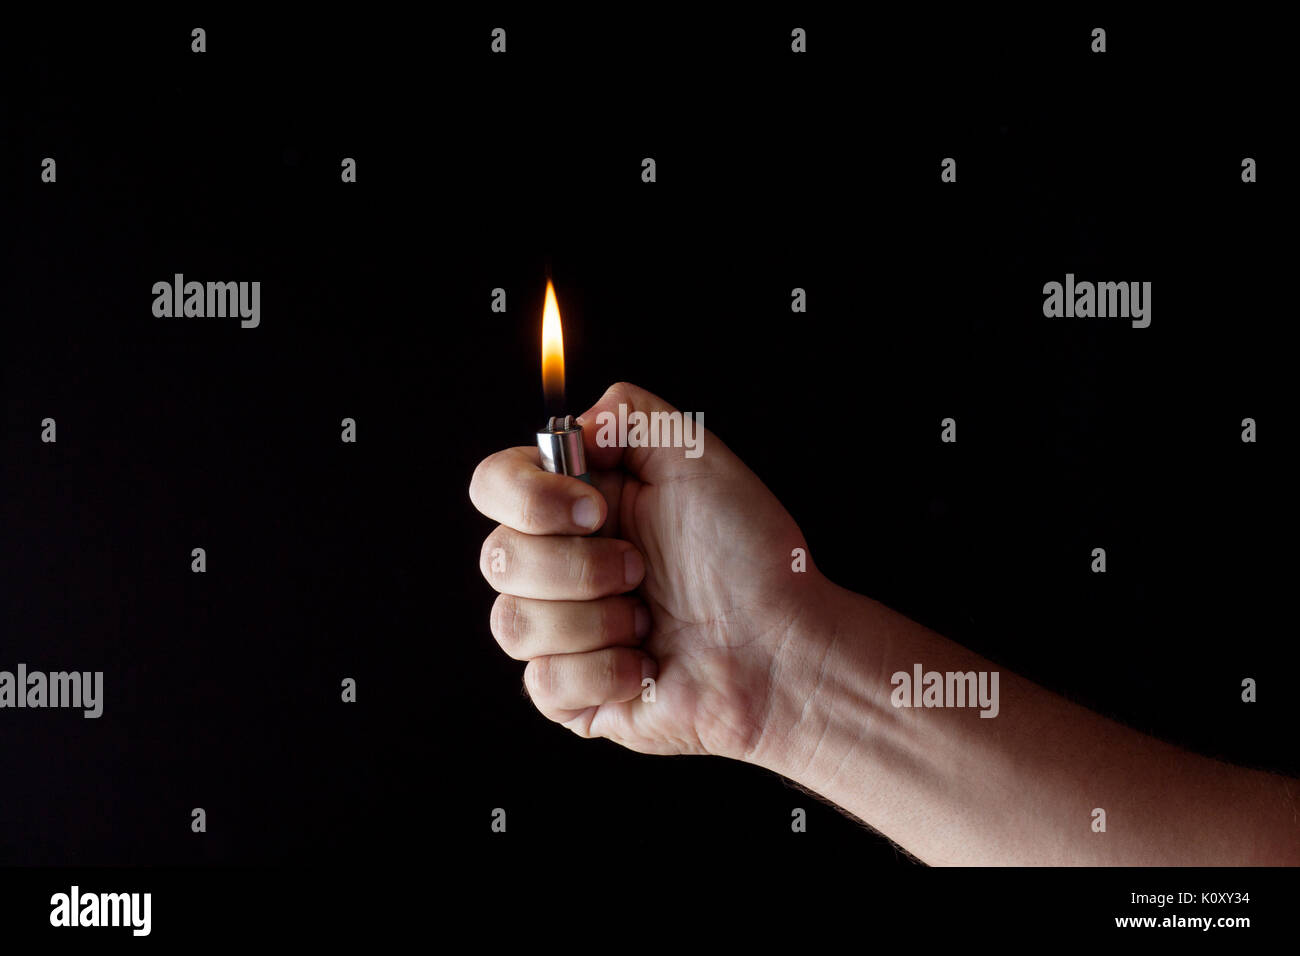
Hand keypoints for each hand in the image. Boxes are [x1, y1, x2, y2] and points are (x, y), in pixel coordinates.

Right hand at [470, 382, 835, 760]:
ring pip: (511, 624)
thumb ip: (629, 413)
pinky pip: (541, 683)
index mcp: (575, 508)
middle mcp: (558, 566)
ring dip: (594, 621)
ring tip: (647, 621)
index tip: (599, 510)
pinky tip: (647, 666)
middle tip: (641, 570)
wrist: (781, 648)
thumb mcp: (695, 456)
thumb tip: (570, 431)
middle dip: (580, 567)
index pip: (493, 484)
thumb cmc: (748, 556)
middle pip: (496, 556)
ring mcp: (558, 633)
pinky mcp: (569, 694)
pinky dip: (605, 672)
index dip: (530, 498)